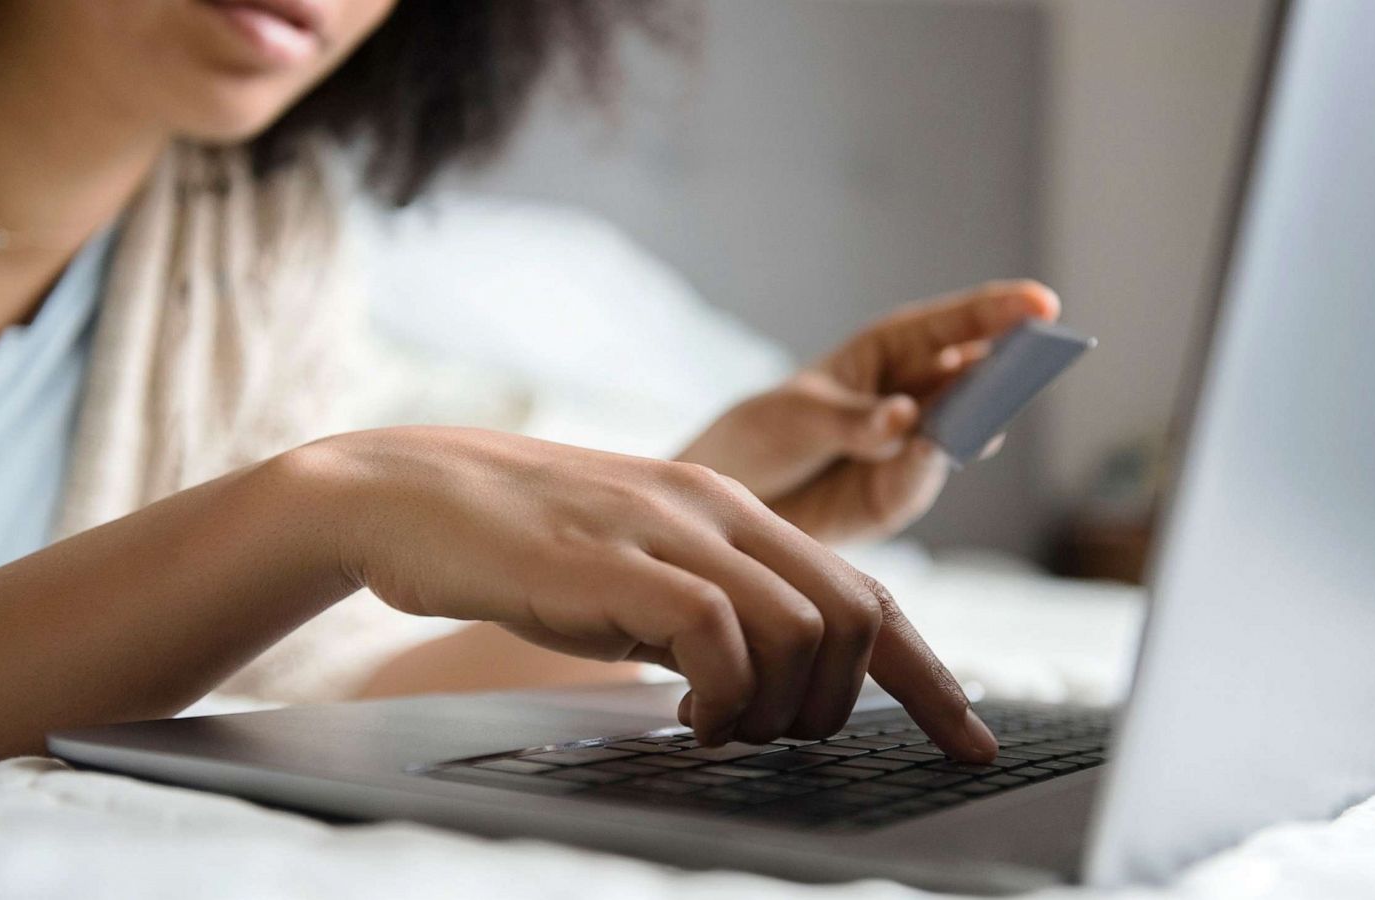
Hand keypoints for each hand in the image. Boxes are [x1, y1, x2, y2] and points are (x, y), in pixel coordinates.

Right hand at [299, 427, 996, 758]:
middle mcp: (719, 510)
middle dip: (848, 705)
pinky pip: (720, 634)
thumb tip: (773, 675)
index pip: (867, 593)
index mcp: (734, 512)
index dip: (929, 675)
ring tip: (713, 724)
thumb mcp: (641, 570)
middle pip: (857, 616)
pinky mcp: (615, 562)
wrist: (406, 496)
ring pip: (803, 630)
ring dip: (775, 708)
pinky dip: (719, 694)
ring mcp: (669, 531)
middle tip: (777, 737)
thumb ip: (712, 605)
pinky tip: (678, 711)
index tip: (968, 740)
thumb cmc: (522, 546)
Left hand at [679, 280, 1059, 543]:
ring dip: (975, 422)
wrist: (733, 499)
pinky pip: (921, 480)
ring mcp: (913, 448)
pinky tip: (925, 454)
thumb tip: (908, 420)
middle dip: (1007, 371)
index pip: (951, 327)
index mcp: (889, 352)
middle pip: (974, 380)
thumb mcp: (798, 416)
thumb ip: (854, 420)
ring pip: (960, 432)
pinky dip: (924, 468)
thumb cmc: (763, 435)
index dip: (998, 313)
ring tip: (984, 414)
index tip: (1044, 305)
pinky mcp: (900, 496)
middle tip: (1036, 361)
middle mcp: (913, 396)